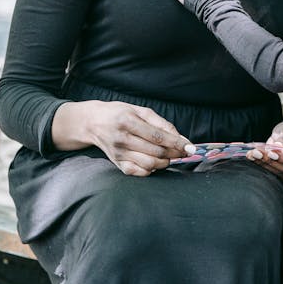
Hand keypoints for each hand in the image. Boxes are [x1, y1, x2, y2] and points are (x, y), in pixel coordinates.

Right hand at [51, 99, 194, 176]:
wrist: (92, 123)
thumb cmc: (119, 113)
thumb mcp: (139, 110)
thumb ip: (160, 123)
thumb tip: (180, 138)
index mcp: (128, 121)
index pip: (158, 137)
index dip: (177, 143)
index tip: (190, 147)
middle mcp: (122, 139)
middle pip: (156, 151)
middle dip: (174, 153)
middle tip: (182, 151)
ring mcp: (118, 153)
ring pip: (150, 164)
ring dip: (165, 162)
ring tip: (168, 155)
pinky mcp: (117, 164)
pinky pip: (139, 172)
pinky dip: (152, 170)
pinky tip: (154, 161)